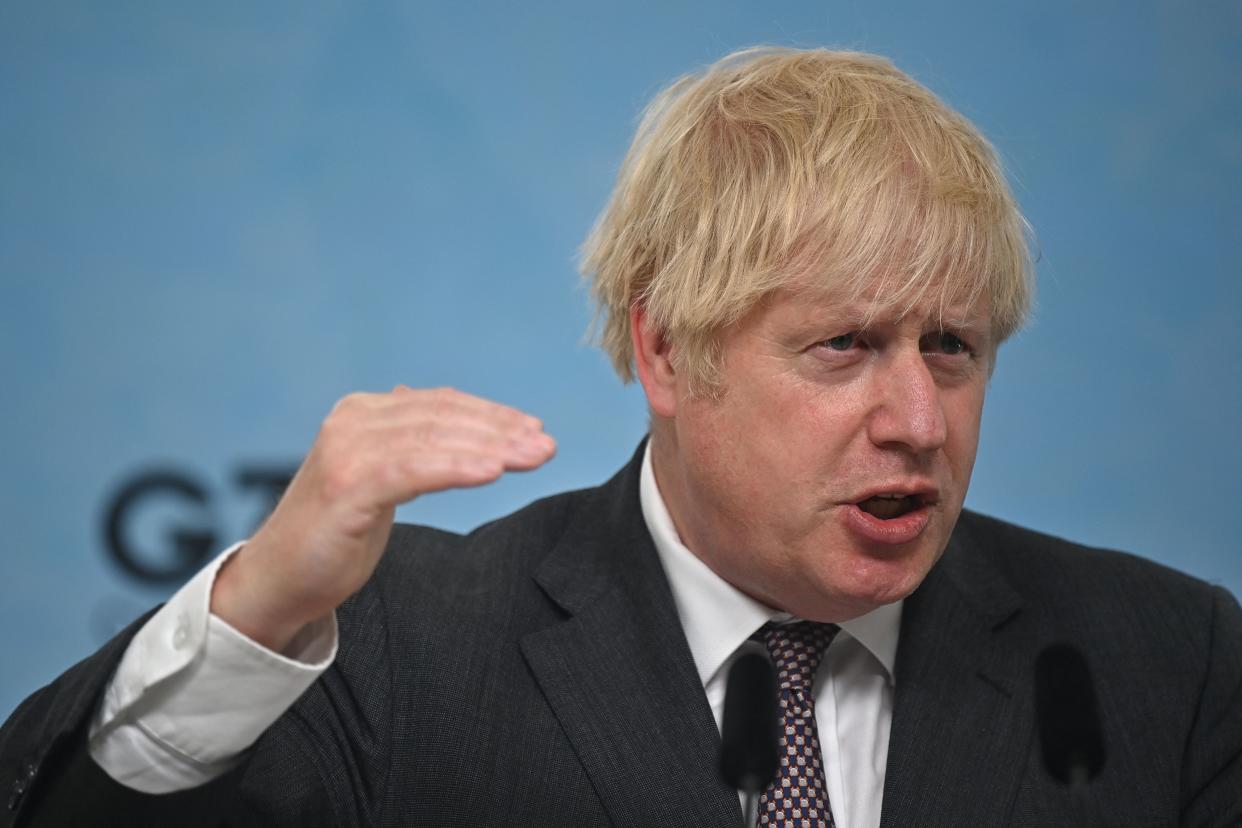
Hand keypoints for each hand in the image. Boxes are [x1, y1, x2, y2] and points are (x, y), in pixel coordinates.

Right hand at [210, 386, 555, 651]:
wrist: (278, 580)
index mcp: (362, 413)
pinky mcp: (347, 486)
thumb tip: (427, 402)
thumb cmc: (332, 533)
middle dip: (501, 430)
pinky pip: (414, 470)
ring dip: (491, 446)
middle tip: (545, 445)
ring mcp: (348, 452)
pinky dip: (457, 466)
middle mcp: (352, 422)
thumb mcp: (376, 476)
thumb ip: (403, 441)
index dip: (492, 414)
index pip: (440, 404)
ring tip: (533, 456)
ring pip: (435, 439)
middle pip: (443, 417)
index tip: (533, 430)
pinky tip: (493, 471)